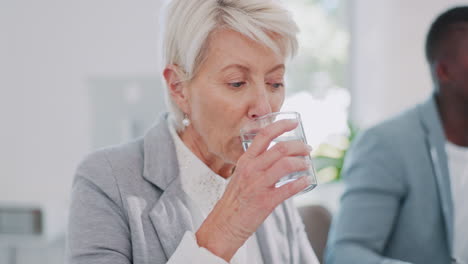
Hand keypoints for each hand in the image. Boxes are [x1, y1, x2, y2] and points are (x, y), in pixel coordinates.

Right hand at [195, 119, 311, 260]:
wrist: (225, 223)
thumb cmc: (234, 200)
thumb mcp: (240, 175)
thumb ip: (255, 164)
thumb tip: (275, 157)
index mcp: (245, 160)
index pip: (264, 135)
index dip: (281, 126)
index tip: (294, 122)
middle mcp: (251, 169)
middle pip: (280, 148)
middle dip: (299, 146)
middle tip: (307, 148)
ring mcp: (259, 185)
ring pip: (286, 165)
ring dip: (302, 162)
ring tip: (307, 164)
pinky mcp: (266, 201)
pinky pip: (288, 188)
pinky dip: (301, 182)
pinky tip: (307, 180)